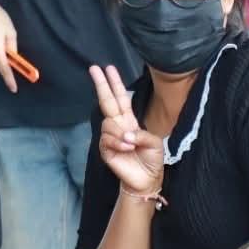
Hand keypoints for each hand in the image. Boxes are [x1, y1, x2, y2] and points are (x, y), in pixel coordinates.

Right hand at [90, 64, 163, 196]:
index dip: (115, 84)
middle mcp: (118, 126)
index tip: (108, 69)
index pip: (121, 98)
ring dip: (119, 133)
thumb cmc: (152, 160)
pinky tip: (126, 149)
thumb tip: (125, 134)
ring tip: (130, 145)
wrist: (146, 180)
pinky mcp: (105, 150)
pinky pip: (107, 139)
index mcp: (130, 121)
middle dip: (101, 84)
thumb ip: (142, 134)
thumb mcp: (155, 143)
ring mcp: (110, 137)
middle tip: (94, 68)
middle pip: (107, 101)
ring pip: (108, 124)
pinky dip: (118, 143)